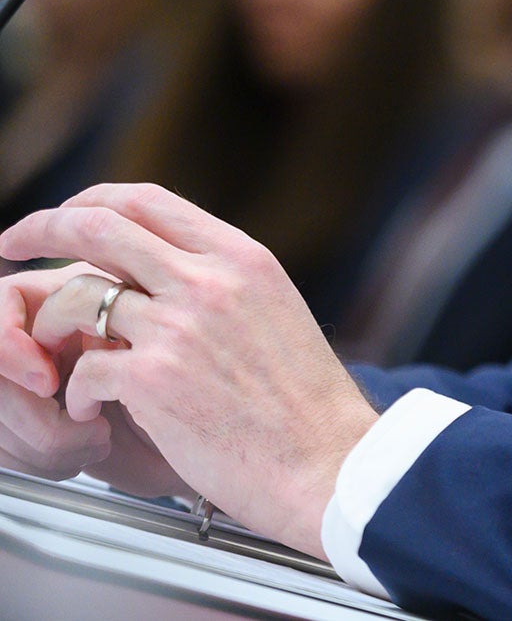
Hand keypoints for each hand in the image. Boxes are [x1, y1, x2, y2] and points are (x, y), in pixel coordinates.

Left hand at [1, 184, 379, 556]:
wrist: (328, 462)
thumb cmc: (304, 403)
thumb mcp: (275, 312)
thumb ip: (221, 284)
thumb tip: (163, 269)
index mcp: (242, 258)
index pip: (148, 200)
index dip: (91, 201)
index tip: (64, 217)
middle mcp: (210, 281)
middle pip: (99, 226)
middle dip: (41, 229)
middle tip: (13, 243)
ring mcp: (180, 327)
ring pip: (77, 299)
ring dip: (52, 330)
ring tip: (55, 359)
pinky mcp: (155, 379)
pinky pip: (83, 369)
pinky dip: (76, 393)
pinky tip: (90, 413)